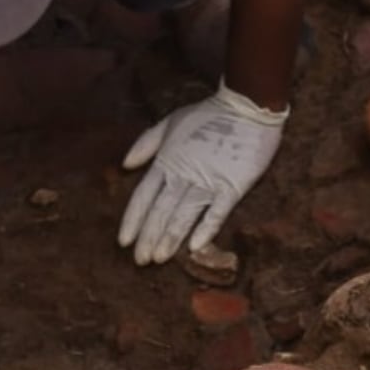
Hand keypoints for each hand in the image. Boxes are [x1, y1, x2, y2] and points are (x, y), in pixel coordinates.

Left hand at [117, 82, 287, 265]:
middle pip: (160, 211)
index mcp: (166, 161)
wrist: (246, 108)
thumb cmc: (207, 115)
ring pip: (184, 216)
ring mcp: (208, 181)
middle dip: (148, 237)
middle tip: (139, 261)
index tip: (123, 242)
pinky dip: (205, 229)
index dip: (132, 220)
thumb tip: (125, 164)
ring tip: (158, 259)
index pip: (143, 196)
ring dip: (170, 239)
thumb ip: (146, 144)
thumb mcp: (169, 123)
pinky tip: (194, 247)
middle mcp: (183, 175)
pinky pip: (217, 212)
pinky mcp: (232, 186)